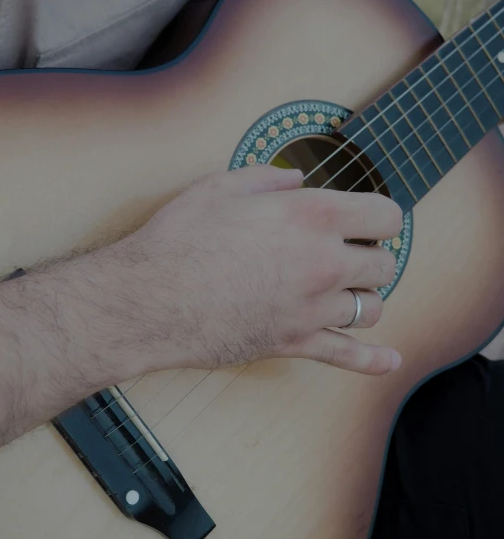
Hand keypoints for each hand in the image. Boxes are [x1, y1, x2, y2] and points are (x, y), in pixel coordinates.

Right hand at [87, 165, 402, 378]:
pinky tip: (389, 360)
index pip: (385, 216)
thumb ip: (267, 178)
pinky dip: (372, 360)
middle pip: (384, 265)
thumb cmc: (180, 238)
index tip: (366, 220)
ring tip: (345, 291)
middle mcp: (324, 262)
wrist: (150, 300)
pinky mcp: (295, 342)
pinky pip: (347, 357)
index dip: (380, 216)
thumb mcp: (219, 187)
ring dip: (363, 298)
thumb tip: (297, 178)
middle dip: (371, 256)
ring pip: (371, 308)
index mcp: (312, 216)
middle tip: (348, 253)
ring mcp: (313, 308)